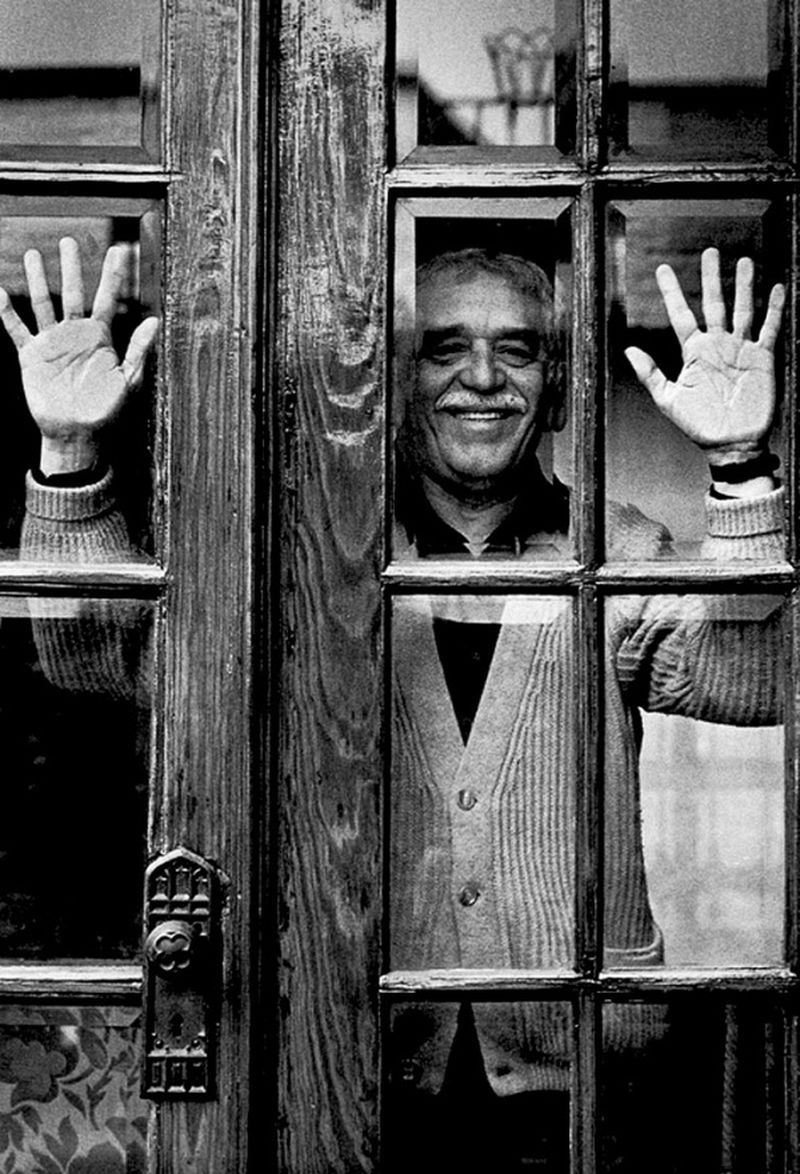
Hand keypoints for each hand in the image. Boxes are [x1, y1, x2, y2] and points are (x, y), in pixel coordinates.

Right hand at [0, 236, 158, 474]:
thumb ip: (138, 350)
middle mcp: (76, 334)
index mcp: (101, 338)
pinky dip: (7, 313)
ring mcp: (53, 343)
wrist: (77, 434)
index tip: (118, 250)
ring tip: (33, 254)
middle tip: (67, 241)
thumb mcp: (127, 381)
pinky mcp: (32, 356)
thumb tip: (154, 321)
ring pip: (43, 303)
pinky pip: (17, 330)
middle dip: (71, 268)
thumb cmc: (106, 412)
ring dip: (37, 280)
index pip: (108, 299)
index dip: (112, 275)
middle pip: (72, 293)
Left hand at [625, 247, 784, 465]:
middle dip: (711, 278)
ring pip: (743, 310)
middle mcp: (717, 345)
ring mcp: (741, 350)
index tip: (662, 269)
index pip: (680, 315)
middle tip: (709, 252)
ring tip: (743, 261)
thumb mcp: (669, 400)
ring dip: (743, 286)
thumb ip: (651, 374)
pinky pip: (770, 329)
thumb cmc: (699, 426)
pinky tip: (776, 288)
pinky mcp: (762, 358)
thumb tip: (629, 350)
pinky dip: (774, 309)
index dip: (672, 292)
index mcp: (694, 352)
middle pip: (714, 304)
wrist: (730, 444)